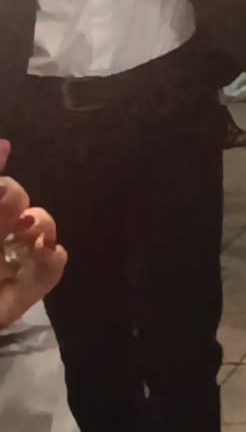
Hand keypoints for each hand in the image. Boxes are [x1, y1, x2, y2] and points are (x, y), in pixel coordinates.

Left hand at [0, 142, 68, 326]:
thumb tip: (3, 143)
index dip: (0, 165)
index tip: (5, 148)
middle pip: (19, 200)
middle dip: (17, 199)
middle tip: (11, 214)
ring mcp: (12, 262)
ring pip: (43, 229)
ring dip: (41, 226)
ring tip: (28, 239)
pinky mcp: (29, 289)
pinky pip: (54, 265)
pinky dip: (52, 260)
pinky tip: (44, 255)